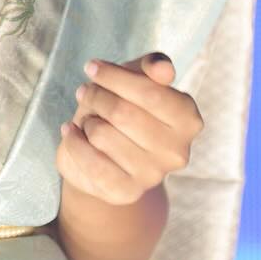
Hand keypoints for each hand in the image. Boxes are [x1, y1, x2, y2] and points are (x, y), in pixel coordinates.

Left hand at [55, 52, 202, 206]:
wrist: (105, 154)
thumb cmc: (124, 106)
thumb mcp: (137, 78)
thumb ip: (151, 67)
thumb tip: (162, 68)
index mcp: (188, 119)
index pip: (151, 92)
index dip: (114, 76)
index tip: (92, 67)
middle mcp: (177, 151)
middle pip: (121, 112)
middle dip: (95, 96)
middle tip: (86, 93)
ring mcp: (153, 175)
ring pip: (101, 134)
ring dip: (86, 121)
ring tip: (89, 121)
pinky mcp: (126, 192)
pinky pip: (90, 162)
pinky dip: (73, 142)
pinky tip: (72, 133)